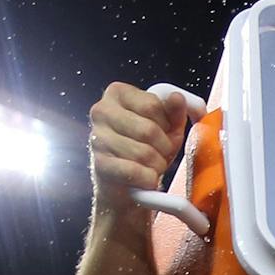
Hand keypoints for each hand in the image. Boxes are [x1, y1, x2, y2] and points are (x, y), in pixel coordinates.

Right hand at [87, 81, 194, 217]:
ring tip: (153, 165)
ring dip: (158, 165)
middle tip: (162, 153)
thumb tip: (177, 97)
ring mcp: (97, 137)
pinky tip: (146, 178)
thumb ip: (174, 110)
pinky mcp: (99, 163)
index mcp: (117, 93)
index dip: (167, 124)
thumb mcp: (167, 126)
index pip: (153, 105)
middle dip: (164, 147)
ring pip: (144, 153)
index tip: (164, 132)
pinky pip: (134, 172)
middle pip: (148, 130)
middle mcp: (101, 110)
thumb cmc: (147, 146)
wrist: (128, 182)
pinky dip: (148, 179)